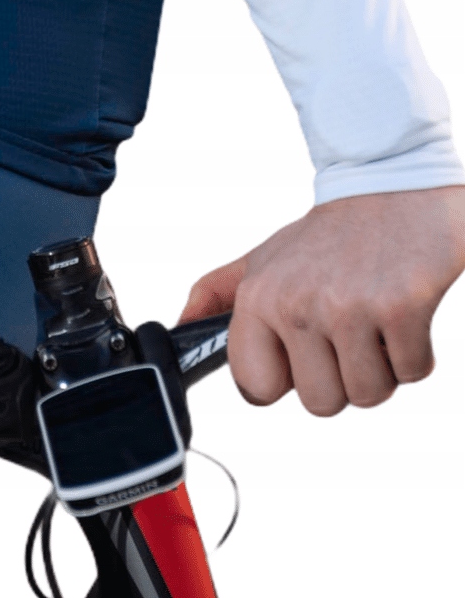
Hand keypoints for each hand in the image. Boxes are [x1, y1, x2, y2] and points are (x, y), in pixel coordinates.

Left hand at [180, 186, 464, 414]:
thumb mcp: (260, 260)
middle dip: (340, 378)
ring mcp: (348, 308)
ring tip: (371, 321)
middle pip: (320, 403)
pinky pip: (413, 373)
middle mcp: (296, 304)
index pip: (256, 386)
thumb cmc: (324, 239)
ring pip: (368, 395)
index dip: (285, 380)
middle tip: (345, 334)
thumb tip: (182, 325)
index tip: (300, 358)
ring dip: (380, 367)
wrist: (387, 193)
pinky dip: (415, 352)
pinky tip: (399, 314)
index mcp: (257, 298)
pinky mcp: (400, 308)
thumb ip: (217, 294)